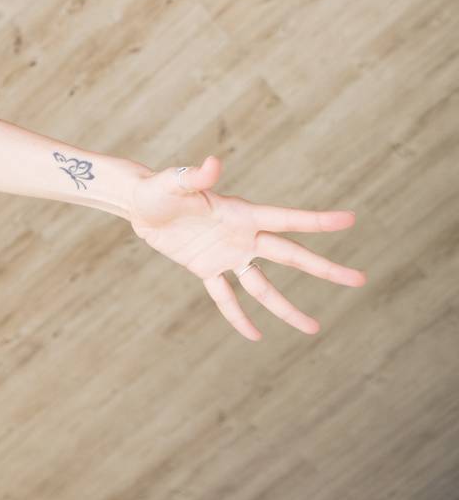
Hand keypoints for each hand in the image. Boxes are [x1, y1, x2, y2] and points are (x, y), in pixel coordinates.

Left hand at [126, 155, 365, 340]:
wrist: (139, 204)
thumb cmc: (158, 188)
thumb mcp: (174, 183)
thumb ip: (196, 177)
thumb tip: (212, 163)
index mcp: (241, 213)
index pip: (287, 219)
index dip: (318, 221)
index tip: (350, 220)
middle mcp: (242, 236)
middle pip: (290, 255)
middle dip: (325, 269)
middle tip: (359, 280)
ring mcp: (227, 254)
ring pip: (263, 286)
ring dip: (286, 308)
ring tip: (313, 328)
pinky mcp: (207, 268)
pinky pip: (226, 297)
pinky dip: (238, 316)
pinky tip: (254, 335)